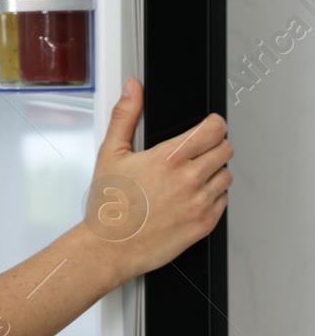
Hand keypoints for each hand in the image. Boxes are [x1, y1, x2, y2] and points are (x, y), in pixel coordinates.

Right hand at [86, 77, 231, 278]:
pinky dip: (211, 196)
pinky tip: (188, 197)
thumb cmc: (109, 204)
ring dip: (213, 172)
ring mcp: (200, 202)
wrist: (111, 246)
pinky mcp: (205, 223)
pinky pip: (223, 201)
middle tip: (195, 153)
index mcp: (168, 158)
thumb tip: (132, 89)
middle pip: (225, 149)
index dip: (213, 124)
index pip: (214, 129)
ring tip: (188, 178)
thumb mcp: (110, 153)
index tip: (208, 126)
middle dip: (213, 147)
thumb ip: (125, 115)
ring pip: (226, 175)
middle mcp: (189, 179)